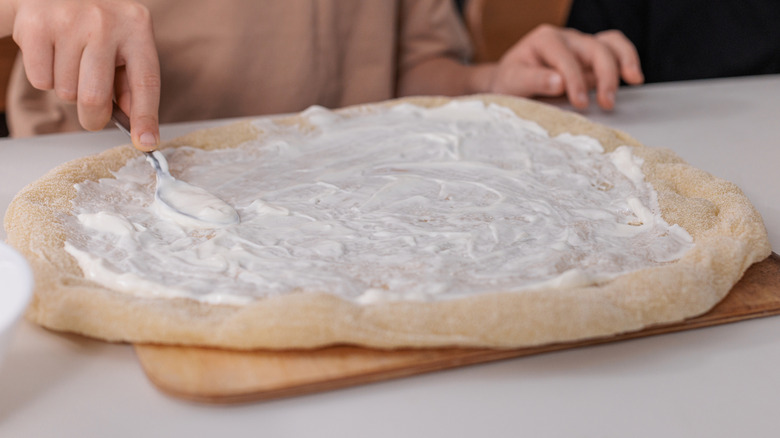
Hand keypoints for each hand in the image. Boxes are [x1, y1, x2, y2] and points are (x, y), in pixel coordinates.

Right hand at [9, 0, 159, 149]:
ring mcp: (69, 22)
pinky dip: (45, 77)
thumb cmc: (99, 26)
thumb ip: (132, 84)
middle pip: (94, 98)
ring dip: (69, 90)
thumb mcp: (126, 45)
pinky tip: (53, 54)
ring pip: (66, 93)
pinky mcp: (36, 25)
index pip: (145, 82)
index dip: (146, 117)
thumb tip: (137, 129)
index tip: (146, 142)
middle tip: (94, 114)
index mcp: (137, 28)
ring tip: (73, 63)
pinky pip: (41, 80)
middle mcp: (105, 22)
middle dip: (93, 118)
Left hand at [488, 25, 643, 109]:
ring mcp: (580, 45)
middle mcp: (566, 38)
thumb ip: (533, 80)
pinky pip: (614, 48)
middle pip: (594, 48)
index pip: (565, 58)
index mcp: (544, 40)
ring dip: (623, 62)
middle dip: (604, 75)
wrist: (509, 80)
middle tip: (606, 103)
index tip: (580, 103)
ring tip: (633, 81)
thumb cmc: (510, 81)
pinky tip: (634, 76)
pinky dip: (627, 58)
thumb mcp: (512, 82)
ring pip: (610, 44)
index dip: (575, 80)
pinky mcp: (590, 56)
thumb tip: (559, 82)